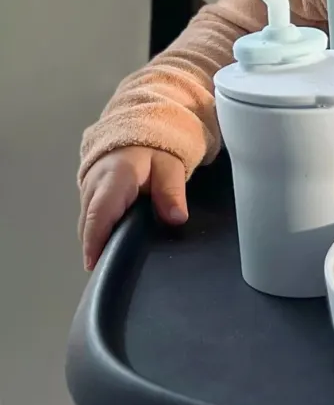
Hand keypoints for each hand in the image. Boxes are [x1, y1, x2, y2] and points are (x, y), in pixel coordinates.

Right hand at [79, 147, 187, 270]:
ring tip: (115, 265)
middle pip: (89, 224)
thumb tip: (176, 219)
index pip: (100, 213)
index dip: (95, 240)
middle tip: (114, 272)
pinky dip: (98, 235)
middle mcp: (94, 187)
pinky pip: (90, 221)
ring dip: (97, 243)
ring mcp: (87, 192)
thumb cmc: (154, 150)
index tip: (95, 264)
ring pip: (87, 224)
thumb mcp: (170, 167)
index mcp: (115, 178)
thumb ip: (172, 191)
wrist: (135, 132)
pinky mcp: (88, 197)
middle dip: (96, 249)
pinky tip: (113, 248)